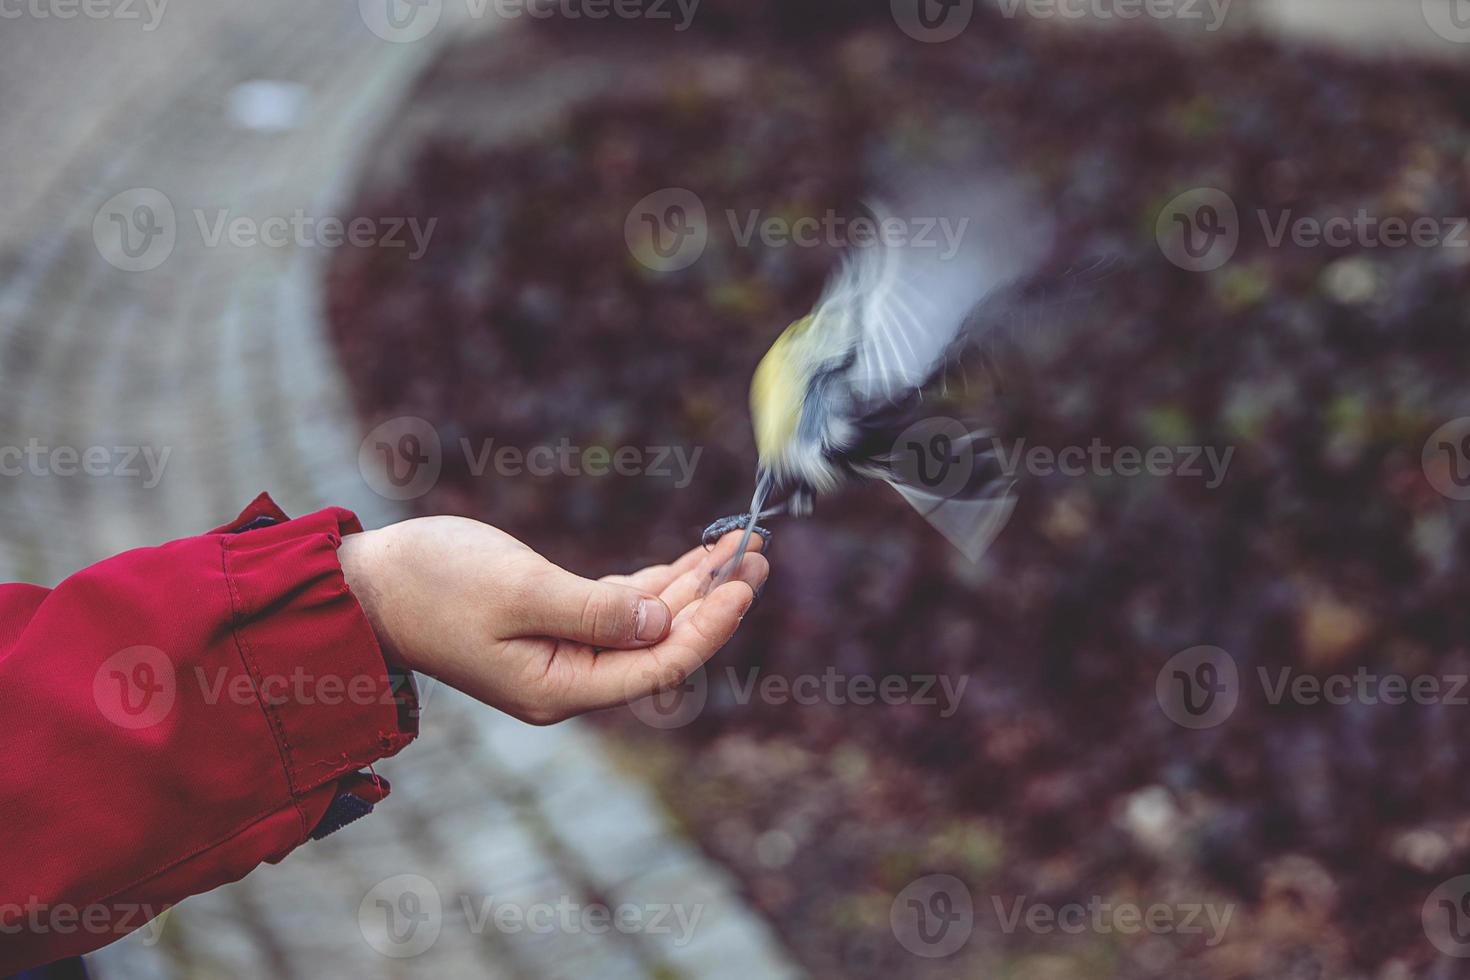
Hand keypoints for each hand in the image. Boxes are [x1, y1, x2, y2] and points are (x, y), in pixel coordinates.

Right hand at [338, 516, 767, 724]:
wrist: (366, 584)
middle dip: (712, 598)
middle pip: (661, 644)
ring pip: (645, 624)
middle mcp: (569, 680)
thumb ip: (597, 611)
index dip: (710, 625)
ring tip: (739, 549)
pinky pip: (619, 609)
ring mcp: (561, 655)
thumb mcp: (520, 592)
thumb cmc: (432, 584)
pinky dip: (655, 583)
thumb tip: (663, 621)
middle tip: (758, 551)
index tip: (745, 582)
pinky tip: (689, 563)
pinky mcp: (550, 625)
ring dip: (691, 586)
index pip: (658, 664)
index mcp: (561, 687)